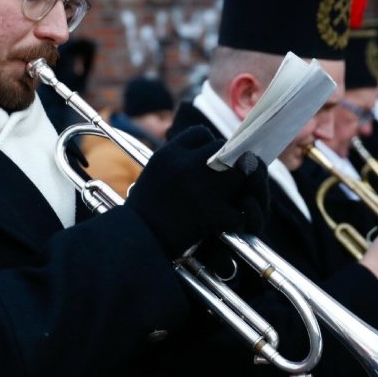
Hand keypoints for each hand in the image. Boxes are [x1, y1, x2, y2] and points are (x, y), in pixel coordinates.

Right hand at [127, 126, 268, 257]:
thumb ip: (177, 161)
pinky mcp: (212, 215)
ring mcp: (202, 189)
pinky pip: (240, 213)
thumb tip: (210, 156)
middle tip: (232, 179)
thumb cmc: (142, 213)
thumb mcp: (153, 175)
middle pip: (227, 151)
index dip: (210, 146)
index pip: (202, 135)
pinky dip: (238, 221)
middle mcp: (187, 166)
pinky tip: (228, 225)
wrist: (136, 241)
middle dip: (231, 164)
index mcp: (170, 154)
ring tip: (235, 200)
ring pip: (240, 176)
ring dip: (241, 188)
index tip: (210, 161)